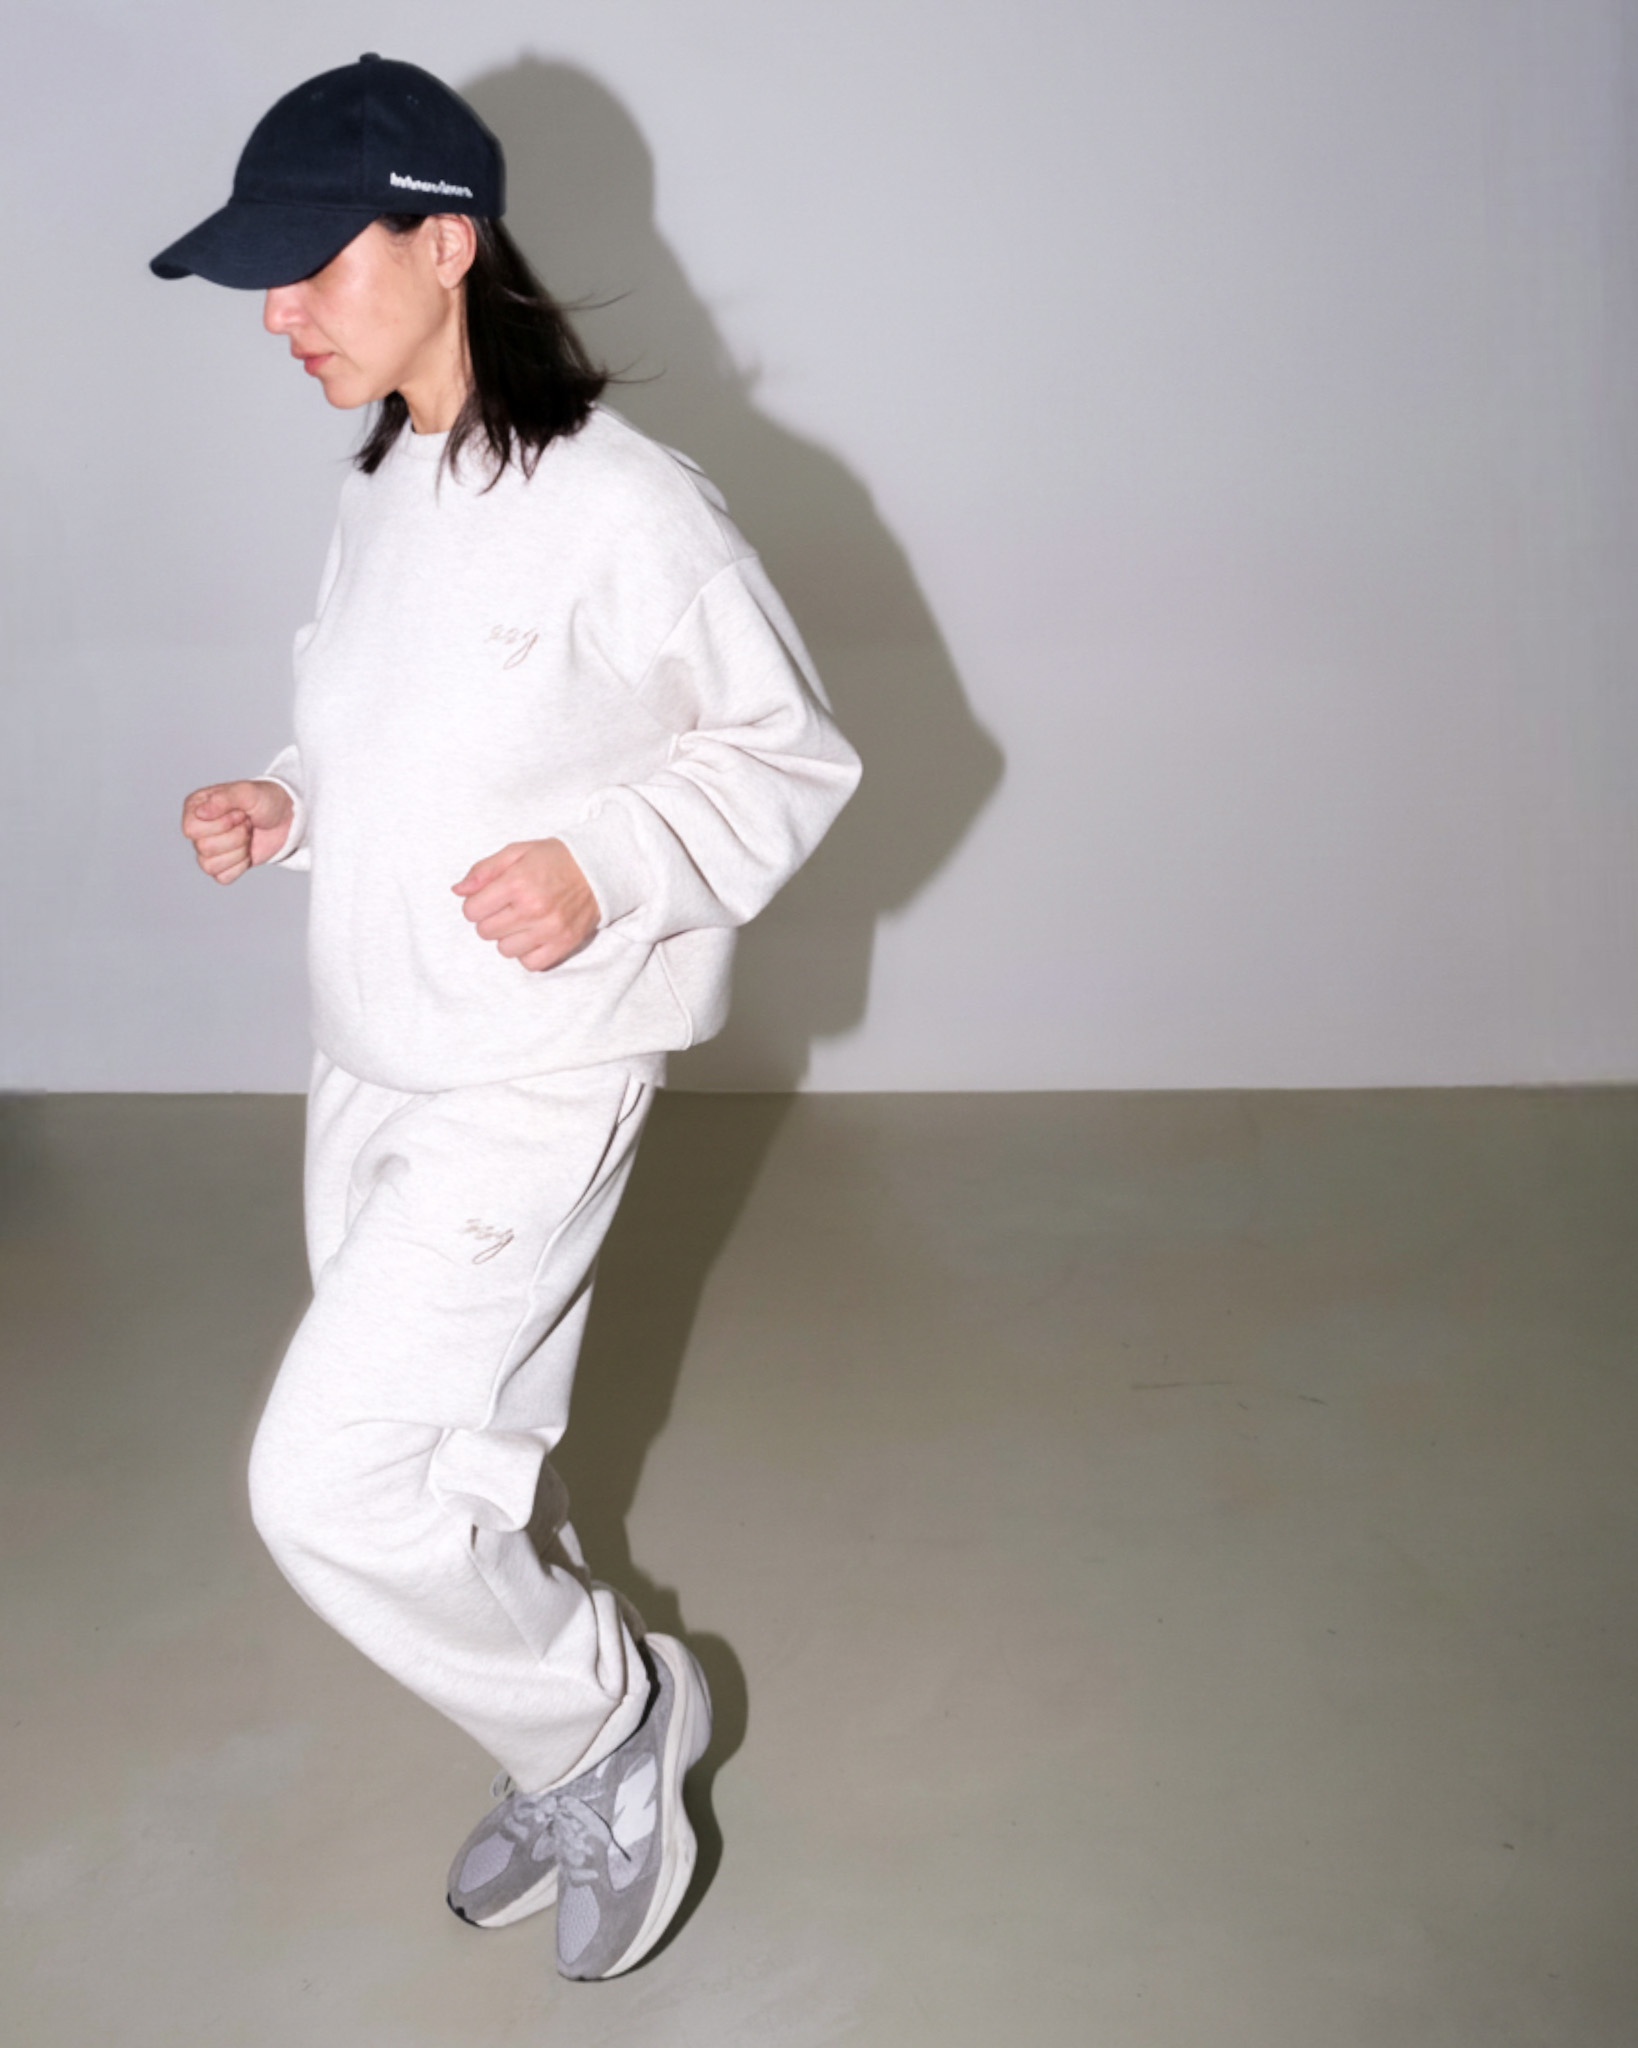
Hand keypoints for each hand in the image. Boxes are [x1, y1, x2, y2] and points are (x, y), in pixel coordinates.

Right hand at [181, 779, 293, 883]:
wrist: (286, 818)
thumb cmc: (264, 800)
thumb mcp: (246, 792)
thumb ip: (222, 799)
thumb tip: (200, 812)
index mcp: (195, 808)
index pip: (192, 829)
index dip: (220, 824)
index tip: (239, 814)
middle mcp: (198, 830)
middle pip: (204, 848)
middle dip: (235, 837)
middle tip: (247, 824)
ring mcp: (208, 850)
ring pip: (210, 866)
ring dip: (238, 851)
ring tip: (247, 836)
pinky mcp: (222, 866)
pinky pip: (222, 877)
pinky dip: (240, 866)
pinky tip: (247, 852)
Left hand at [452, 838, 599, 971]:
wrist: (599, 868)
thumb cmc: (555, 859)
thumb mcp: (517, 852)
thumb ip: (484, 870)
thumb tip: (458, 891)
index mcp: (517, 882)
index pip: (472, 910)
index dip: (476, 904)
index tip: (490, 898)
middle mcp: (532, 908)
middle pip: (485, 932)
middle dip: (491, 919)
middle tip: (508, 907)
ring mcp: (549, 929)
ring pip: (505, 950)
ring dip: (509, 937)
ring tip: (523, 921)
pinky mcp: (563, 944)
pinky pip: (530, 963)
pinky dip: (527, 952)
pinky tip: (534, 936)